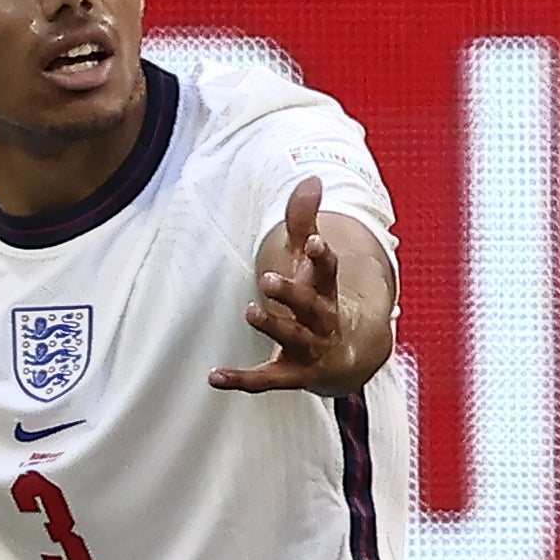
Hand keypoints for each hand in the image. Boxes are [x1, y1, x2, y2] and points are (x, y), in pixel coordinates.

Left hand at [208, 176, 364, 396]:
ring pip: (293, 338)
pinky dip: (241, 379)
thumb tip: (312, 178)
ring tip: (249, 311)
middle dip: (292, 293)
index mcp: (326, 291)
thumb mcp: (310, 261)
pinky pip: (267, 380)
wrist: (345, 358)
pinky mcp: (292, 375)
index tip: (314, 241)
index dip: (322, 256)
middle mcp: (323, 321)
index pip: (329, 272)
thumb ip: (304, 221)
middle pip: (312, 306)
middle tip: (266, 278)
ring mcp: (310, 350)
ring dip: (273, 325)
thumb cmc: (319, 299)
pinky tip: (214, 377)